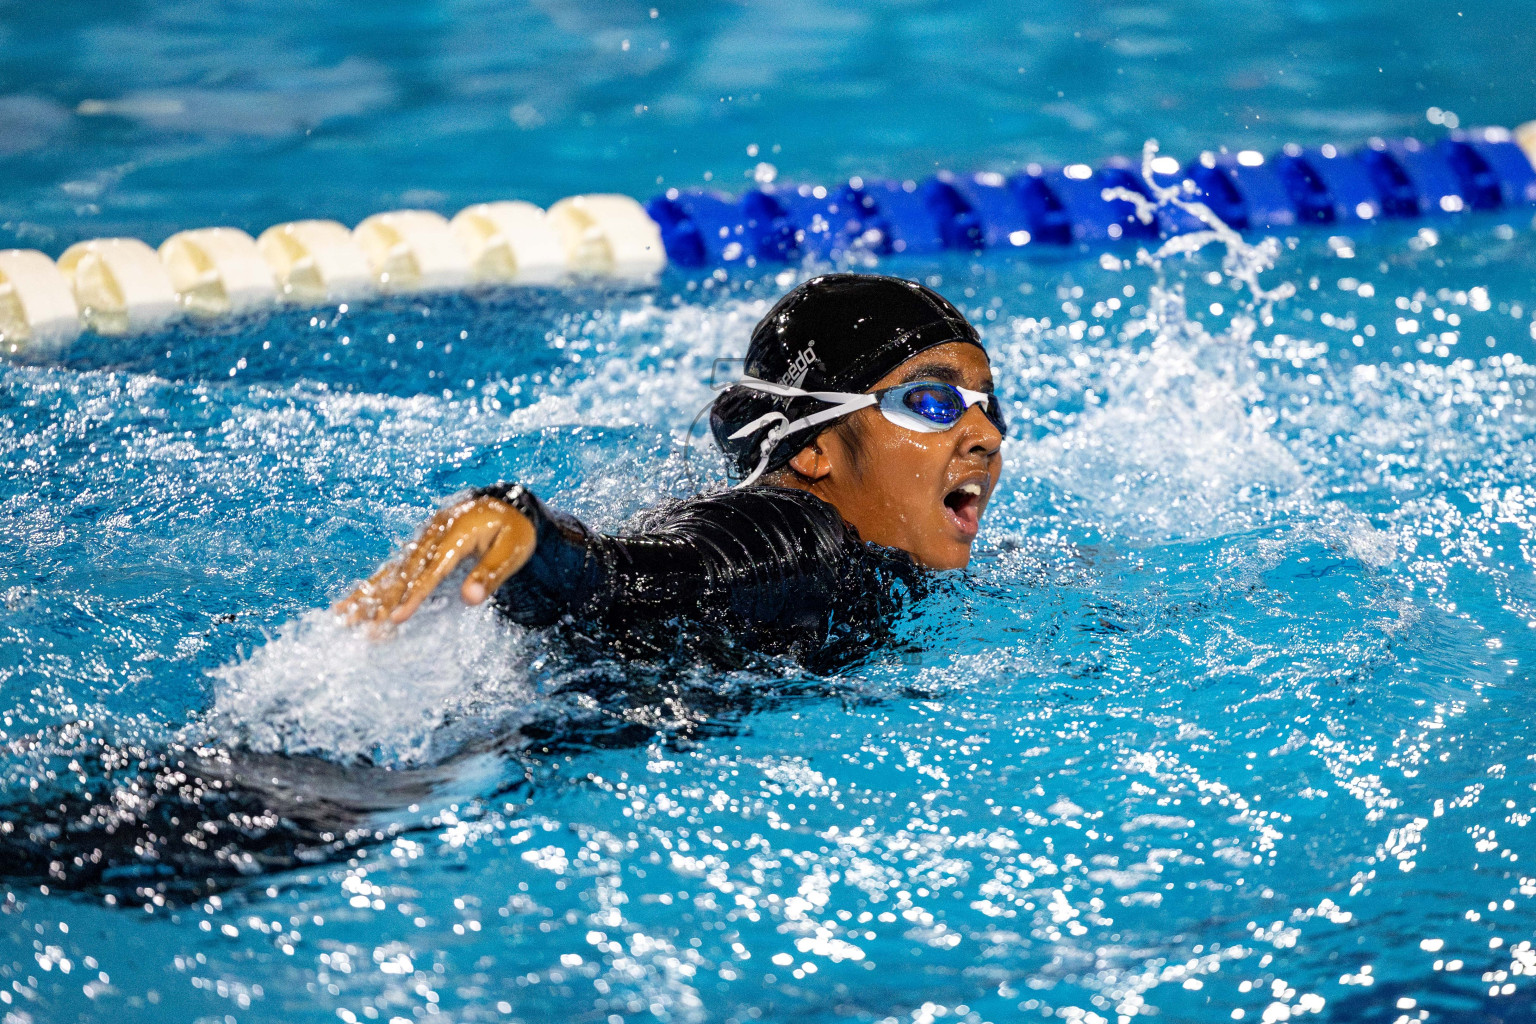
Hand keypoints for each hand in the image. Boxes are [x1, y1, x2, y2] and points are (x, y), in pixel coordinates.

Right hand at [335, 494, 536, 626]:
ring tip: (342, 616)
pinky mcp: (421, 544)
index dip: (413, 595)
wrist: (509, 503)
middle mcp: (434, 533)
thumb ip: (491, 573)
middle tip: (365, 629)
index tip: (397, 618)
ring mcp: (424, 537)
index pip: (432, 570)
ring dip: (369, 594)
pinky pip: (395, 566)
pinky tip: (355, 600)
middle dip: (383, 602)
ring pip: (392, 568)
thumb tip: (470, 600)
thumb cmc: (515, 529)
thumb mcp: (513, 550)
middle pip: (405, 571)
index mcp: (456, 533)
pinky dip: (375, 584)